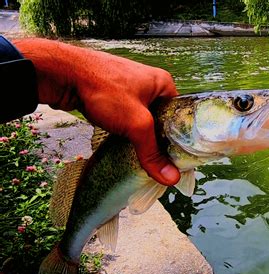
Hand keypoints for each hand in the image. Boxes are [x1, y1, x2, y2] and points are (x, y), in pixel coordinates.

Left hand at [14, 38, 179, 185]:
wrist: (62, 74)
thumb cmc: (106, 91)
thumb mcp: (136, 124)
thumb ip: (153, 153)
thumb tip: (171, 179)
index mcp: (163, 83)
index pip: (179, 115)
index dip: (178, 139)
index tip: (176, 160)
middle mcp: (149, 83)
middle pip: (161, 120)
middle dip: (157, 140)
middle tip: (158, 162)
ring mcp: (129, 88)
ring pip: (142, 120)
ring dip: (139, 136)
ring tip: (140, 155)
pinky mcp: (112, 95)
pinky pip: (126, 117)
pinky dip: (125, 130)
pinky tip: (122, 143)